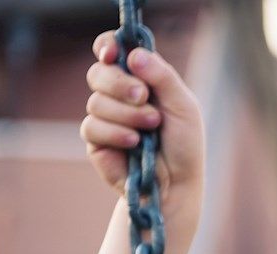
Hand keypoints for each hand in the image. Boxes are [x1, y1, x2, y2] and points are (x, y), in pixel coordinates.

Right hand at [81, 31, 203, 214]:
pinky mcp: (96, 140)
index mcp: (141, 79)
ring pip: (96, 101)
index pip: (113, 51)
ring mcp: (105, 117)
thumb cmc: (184, 145)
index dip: (107, 46)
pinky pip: (92, 126)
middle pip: (98, 73)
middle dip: (119, 83)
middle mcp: (119, 95)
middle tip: (143, 97)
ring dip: (127, 114)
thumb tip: (134, 54)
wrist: (177, 184)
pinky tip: (134, 143)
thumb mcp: (184, 107)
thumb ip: (163, 77)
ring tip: (151, 128)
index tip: (111, 53)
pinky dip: (116, 133)